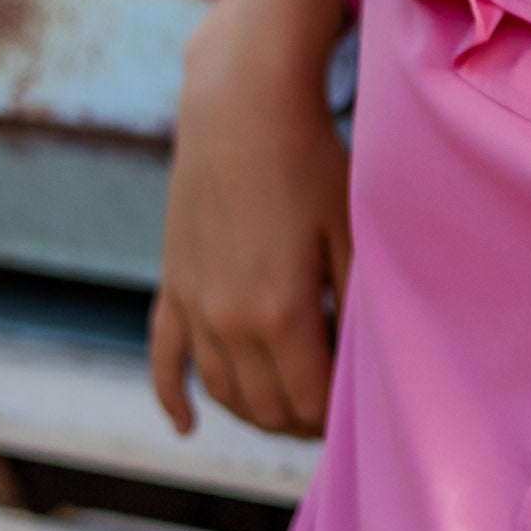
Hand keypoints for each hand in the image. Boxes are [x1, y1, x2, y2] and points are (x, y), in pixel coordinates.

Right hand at [148, 0, 353, 438]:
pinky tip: (188, 424)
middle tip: (332, 414)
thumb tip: (366, 366)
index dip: (335, 419)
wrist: (241, 105)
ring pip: (221, 390)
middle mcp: (226, 320)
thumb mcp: (351, 234)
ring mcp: (193, 304)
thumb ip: (357, 306)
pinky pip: (163, 357)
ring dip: (256, 413)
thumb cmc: (311, 162)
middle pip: (265, 407)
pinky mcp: (172, 284)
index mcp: (278, 313)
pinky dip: (173, 396)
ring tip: (290, 413)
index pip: (308, 402)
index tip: (360, 413)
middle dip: (301, 422)